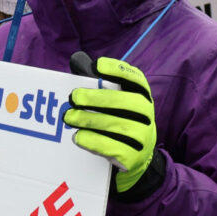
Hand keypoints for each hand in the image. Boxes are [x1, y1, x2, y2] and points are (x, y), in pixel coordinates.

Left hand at [65, 53, 158, 193]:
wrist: (136, 156)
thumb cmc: (118, 120)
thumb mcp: (113, 100)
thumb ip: (96, 81)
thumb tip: (77, 59)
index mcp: (142, 96)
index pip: (135, 79)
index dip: (117, 71)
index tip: (96, 66)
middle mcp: (147, 114)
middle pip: (126, 103)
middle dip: (97, 99)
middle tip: (74, 97)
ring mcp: (143, 136)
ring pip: (118, 126)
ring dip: (90, 120)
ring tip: (69, 117)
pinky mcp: (134, 156)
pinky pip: (113, 147)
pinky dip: (94, 141)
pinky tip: (78, 137)